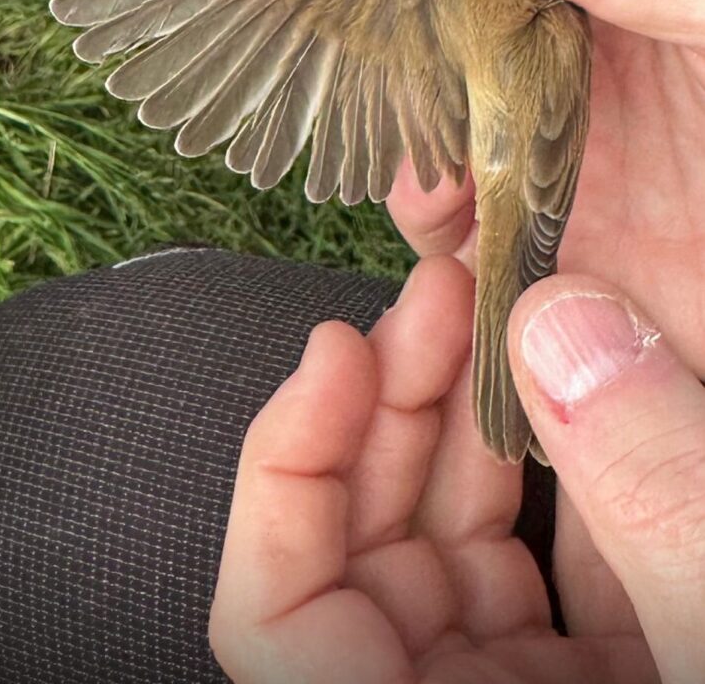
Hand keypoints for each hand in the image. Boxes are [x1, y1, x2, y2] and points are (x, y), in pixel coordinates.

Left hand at [209, 257, 704, 682]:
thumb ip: (666, 499)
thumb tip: (566, 327)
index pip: (278, 626)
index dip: (284, 475)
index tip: (338, 353)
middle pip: (361, 554)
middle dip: (391, 406)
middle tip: (439, 299)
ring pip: (439, 547)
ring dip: (457, 424)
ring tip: (487, 316)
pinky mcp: (586, 680)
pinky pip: (524, 563)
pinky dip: (536, 475)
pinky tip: (558, 395)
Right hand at [234, 0, 704, 383]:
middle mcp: (556, 34)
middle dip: (346, 1)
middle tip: (279, 10)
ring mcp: (535, 129)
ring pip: (416, 106)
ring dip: (393, 124)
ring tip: (429, 165)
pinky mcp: (533, 223)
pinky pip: (444, 210)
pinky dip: (427, 215)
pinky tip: (449, 225)